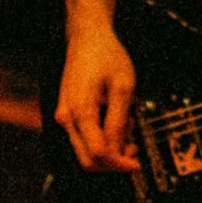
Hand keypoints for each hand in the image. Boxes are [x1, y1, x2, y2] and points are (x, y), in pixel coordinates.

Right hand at [54, 25, 139, 172]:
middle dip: (113, 161)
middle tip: (135, 149)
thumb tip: (119, 152)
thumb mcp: (122, 87)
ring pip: (85, 151)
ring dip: (108, 149)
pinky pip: (83, 138)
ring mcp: (64, 116)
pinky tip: (115, 121)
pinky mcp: (67, 114)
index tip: (137, 164)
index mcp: (80, 111)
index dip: (119, 164)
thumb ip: (118, 122)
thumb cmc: (106, 56)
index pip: (97, 154)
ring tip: (127, 125)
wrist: (88, 37)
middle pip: (87, 160)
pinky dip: (101, 139)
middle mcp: (66, 117)